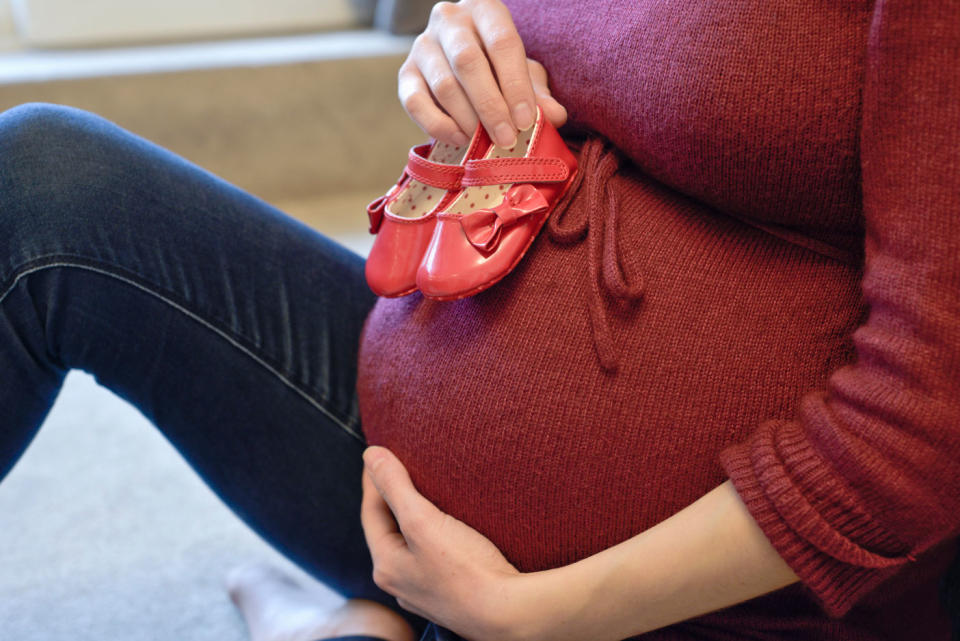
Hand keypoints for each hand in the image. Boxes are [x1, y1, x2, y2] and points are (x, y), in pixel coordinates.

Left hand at [360, 445, 541, 640]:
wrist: (509, 613)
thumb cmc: (465, 569)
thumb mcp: (422, 521)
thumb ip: (395, 486)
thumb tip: (370, 454)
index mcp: (386, 565)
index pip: (371, 512)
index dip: (374, 479)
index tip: (380, 452)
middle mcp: (399, 582)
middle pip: (389, 528)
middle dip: (392, 498)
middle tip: (400, 467)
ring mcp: (424, 591)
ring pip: (410, 543)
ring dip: (413, 516)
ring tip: (424, 491)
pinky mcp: (449, 593)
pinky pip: (431, 555)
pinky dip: (432, 534)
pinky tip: (447, 528)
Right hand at [398, 0, 567, 148]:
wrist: (465, 67)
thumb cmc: (500, 68)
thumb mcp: (524, 74)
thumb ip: (539, 94)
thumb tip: (555, 117)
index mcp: (485, 9)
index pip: (502, 42)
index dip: (515, 85)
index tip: (527, 121)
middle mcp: (449, 19)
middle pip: (468, 62)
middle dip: (490, 106)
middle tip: (506, 139)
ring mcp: (422, 45)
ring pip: (443, 84)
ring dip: (467, 119)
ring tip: (486, 143)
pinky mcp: (405, 73)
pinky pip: (415, 102)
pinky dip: (439, 126)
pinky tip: (461, 139)